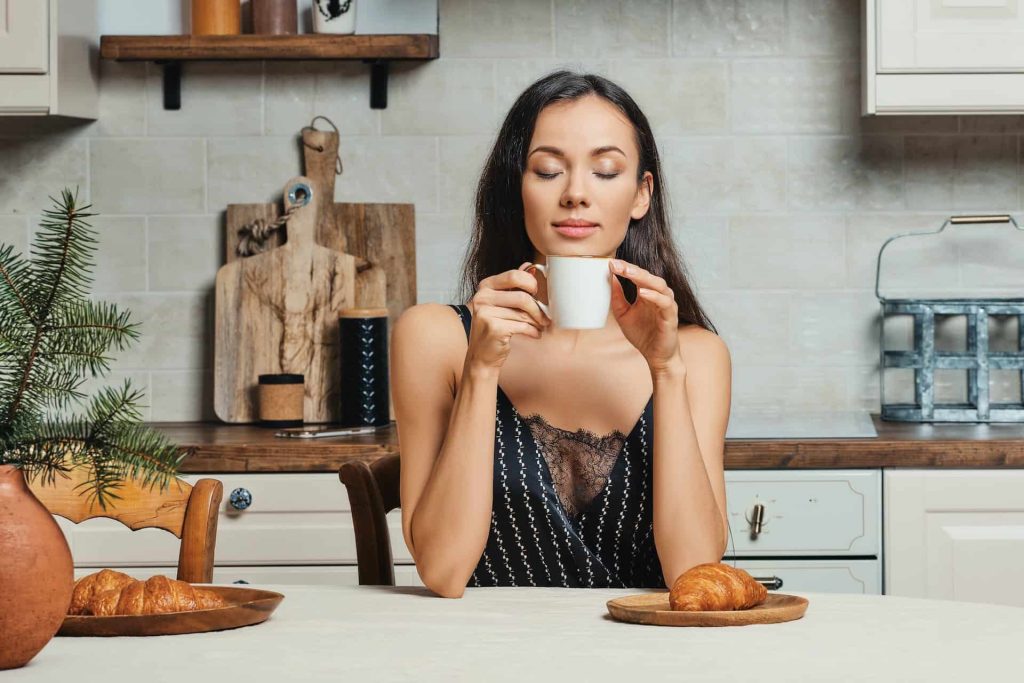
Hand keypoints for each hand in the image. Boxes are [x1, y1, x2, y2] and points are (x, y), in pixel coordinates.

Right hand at [465, 263, 551, 370]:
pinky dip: (533, 331)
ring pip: (524, 313)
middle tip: (544, 315)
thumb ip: (513, 285)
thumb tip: (528, 266)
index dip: (530, 283)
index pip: (514, 275)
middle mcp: (482, 297)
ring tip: (540, 326)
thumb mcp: (502, 303)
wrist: (482, 355)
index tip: (536, 293)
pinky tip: (534, 334)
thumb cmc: (495, 328)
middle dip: (538, 307)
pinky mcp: (493, 328)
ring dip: (537, 322)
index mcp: (485, 286)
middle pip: (522, 296)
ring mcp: (485, 313)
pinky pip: (523, 326)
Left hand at [608, 259, 684, 376]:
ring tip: (628, 272)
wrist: (656, 356)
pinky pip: (665, 303)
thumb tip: (609, 278)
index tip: (610, 263)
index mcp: (648, 293)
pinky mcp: (671, 317)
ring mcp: (666, 305)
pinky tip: (642, 292)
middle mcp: (658, 296)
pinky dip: (654, 296)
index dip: (625, 267)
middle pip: (648, 276)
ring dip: (643, 277)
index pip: (638, 275)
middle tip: (617, 264)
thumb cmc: (642, 334)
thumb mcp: (623, 314)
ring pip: (659, 285)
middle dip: (632, 268)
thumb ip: (617, 297)